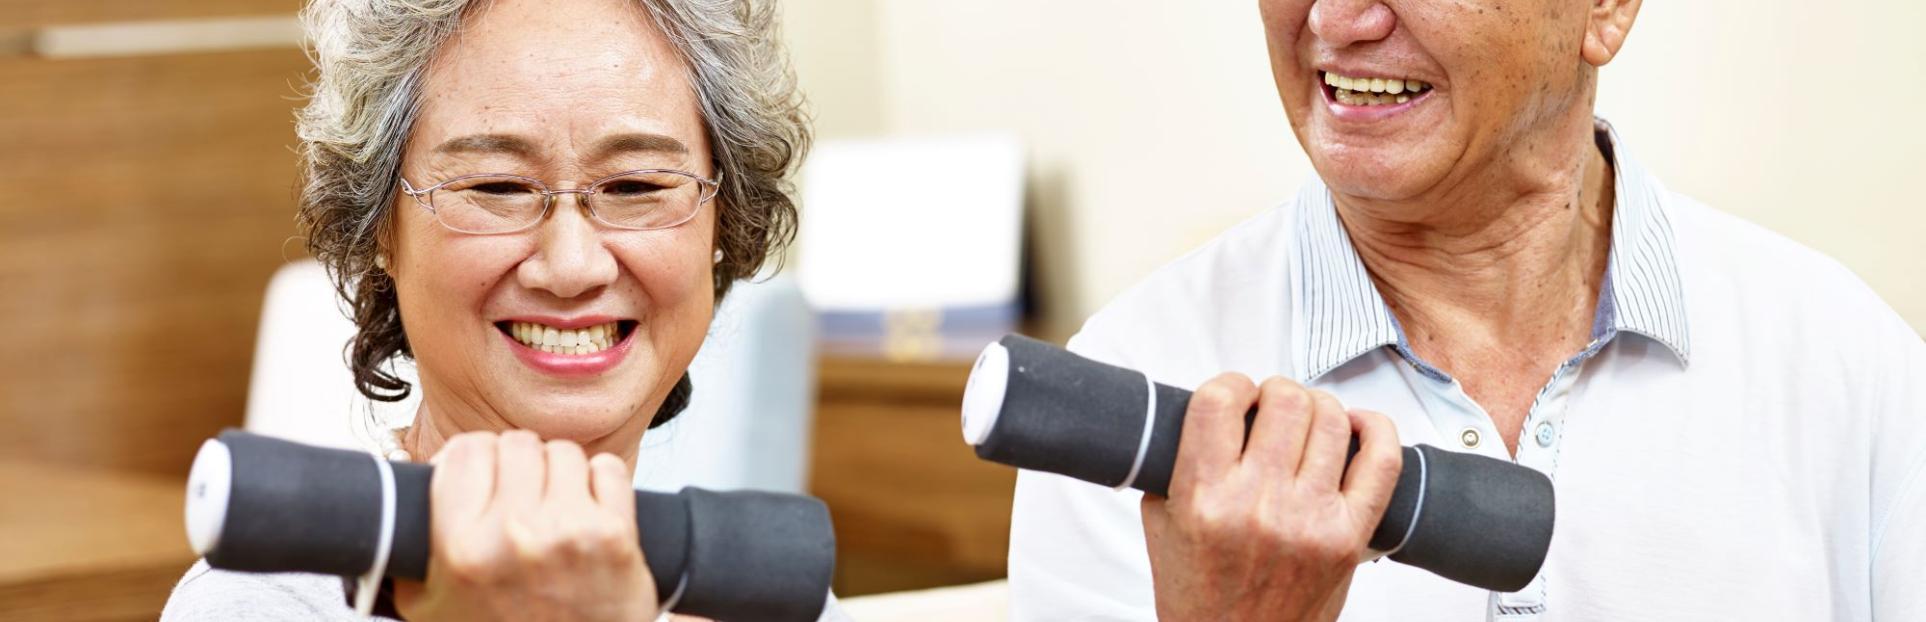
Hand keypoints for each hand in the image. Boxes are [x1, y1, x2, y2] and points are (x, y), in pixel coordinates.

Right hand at [394, 430, 657, 621]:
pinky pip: (607, 470)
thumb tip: (397, 489)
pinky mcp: (615, 536)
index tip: (480, 473)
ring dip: (559, 472)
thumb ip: (405, 550)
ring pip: (563, 452)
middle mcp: (514, 534)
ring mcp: (569, 532)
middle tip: (521, 493)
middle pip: (516, 444)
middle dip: (517, 464)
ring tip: (555, 507)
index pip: (465, 451)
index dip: (472, 458)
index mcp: (462, 548)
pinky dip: (600, 483)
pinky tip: (589, 511)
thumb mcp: (428, 606)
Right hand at [1141, 374, 1401, 621]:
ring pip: (1330, 419)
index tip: (1234, 396)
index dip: (1230, 385)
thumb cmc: (1200, 594)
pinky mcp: (1349, 537)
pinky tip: (1355, 427)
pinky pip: (1382, 461)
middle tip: (1270, 409)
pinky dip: (1376, 429)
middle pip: (1284, 400)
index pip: (1219, 401)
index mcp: (1204, 499)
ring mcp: (1310, 520)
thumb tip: (1218, 411)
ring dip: (1316, 407)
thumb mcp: (1162, 523)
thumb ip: (1181, 463)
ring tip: (1305, 423)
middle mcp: (1258, 505)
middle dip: (1275, 392)